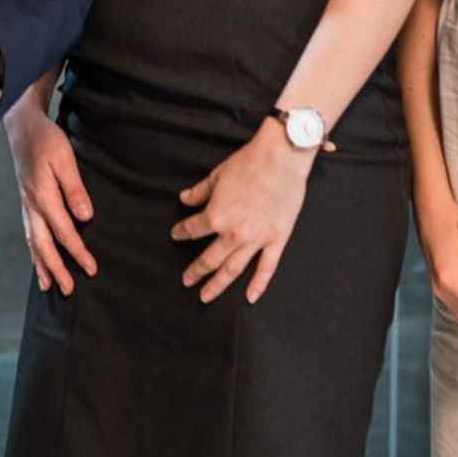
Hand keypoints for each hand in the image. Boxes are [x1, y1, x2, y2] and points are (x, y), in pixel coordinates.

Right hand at [6, 98, 96, 294]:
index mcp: (44, 197)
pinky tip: (38, 259)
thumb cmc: (46, 141)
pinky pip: (28, 233)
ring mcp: (26, 206)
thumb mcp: (65, 159)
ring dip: (41, 265)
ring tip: (49, 285)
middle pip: (44, 245)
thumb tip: (85, 217)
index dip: (77, 252)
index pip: (64, 232)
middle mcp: (32, 206)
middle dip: (56, 269)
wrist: (22, 127)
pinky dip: (33, 251)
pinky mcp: (25, 202)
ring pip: (33, 242)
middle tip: (68, 290)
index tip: (91, 268)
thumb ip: (75, 189)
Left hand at [172, 119, 312, 303]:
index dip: (182, 232)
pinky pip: (266, 268)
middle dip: (196, 271)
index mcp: (216, 216)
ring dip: (218, 285)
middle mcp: (234, 234)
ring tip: (206, 296)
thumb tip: (184, 199)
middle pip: (210, 259)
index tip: (176, 235)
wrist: (281, 158)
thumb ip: (199, 192)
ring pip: (233, 270)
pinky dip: (258, 285)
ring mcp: (257, 240)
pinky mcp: (277, 240)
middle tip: (186, 281)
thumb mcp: (216, 176)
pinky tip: (249, 297)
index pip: (193, 229)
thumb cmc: (248, 163)